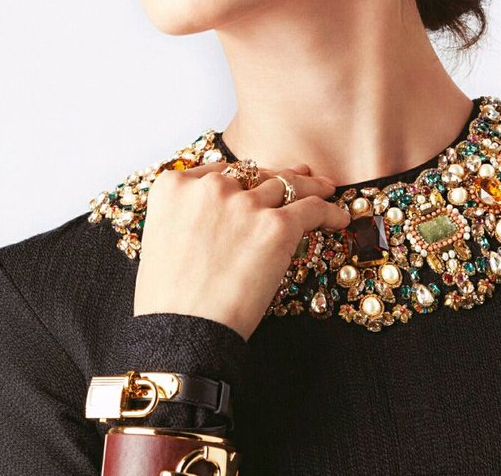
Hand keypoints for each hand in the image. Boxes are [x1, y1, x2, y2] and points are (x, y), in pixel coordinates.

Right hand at [132, 160, 349, 340]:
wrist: (184, 329)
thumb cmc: (169, 299)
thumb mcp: (161, 239)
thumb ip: (188, 215)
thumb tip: (219, 213)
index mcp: (175, 186)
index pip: (220, 171)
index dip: (245, 177)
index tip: (259, 180)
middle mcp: (210, 186)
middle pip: (256, 174)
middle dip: (280, 175)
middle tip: (301, 176)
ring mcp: (244, 204)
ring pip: (288, 185)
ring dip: (310, 188)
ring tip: (326, 191)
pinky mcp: (275, 225)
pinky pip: (312, 209)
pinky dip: (329, 211)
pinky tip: (339, 218)